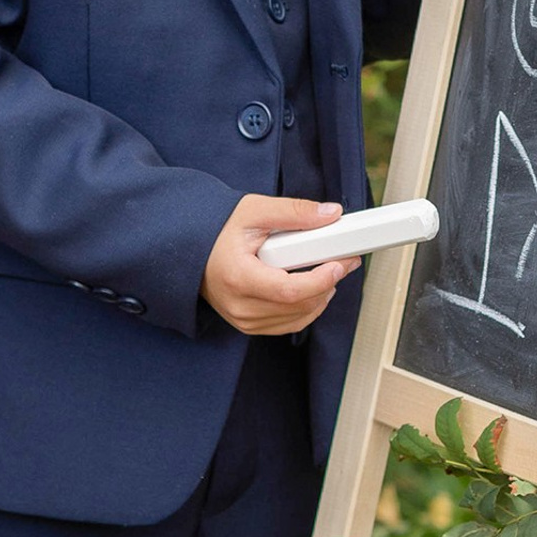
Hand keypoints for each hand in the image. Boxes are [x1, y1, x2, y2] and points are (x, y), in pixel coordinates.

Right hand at [201, 196, 360, 334]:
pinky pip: (290, 324)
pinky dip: (307, 307)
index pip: (289, 290)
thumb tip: (331, 214)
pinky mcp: (249, 325)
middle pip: (299, 306)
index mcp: (238, 277)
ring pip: (298, 318)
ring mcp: (243, 320)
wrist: (193, 249)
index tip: (339, 263)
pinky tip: (312, 287)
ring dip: (320, 296)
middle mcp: (239, 305)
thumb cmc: (219, 230)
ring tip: (329, 270)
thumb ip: (294, 212)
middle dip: (328, 284)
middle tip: (343, 261)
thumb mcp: (255, 210)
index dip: (321, 280)